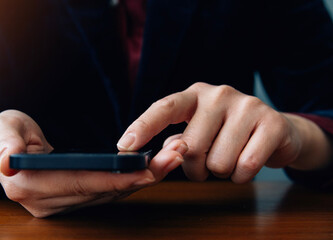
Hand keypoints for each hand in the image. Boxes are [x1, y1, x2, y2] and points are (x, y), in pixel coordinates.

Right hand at [0, 110, 182, 216]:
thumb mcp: (2, 130)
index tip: (146, 169)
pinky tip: (154, 167)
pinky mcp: (68, 204)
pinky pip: (104, 193)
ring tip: (172, 158)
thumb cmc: (2, 135)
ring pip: (107, 195)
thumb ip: (5, 143)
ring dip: (142, 179)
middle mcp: (43, 203)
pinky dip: (130, 180)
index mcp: (26, 185)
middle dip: (140, 176)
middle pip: (100, 192)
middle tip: (174, 156)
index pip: (78, 183)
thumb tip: (8, 162)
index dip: (114, 177)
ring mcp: (56, 208)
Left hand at [118, 82, 330, 182]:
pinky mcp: (272, 123)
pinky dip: (242, 176)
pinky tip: (247, 165)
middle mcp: (219, 94)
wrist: (277, 132)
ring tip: (230, 159)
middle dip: (194, 168)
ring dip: (220, 173)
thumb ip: (175, 143)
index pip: (164, 108)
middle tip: (206, 164)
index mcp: (194, 95)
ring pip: (217, 162)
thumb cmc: (225, 135)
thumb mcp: (197, 133)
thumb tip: (160, 154)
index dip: (143, 127)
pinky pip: (245, 167)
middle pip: (190, 148)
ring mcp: (248, 105)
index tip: (125, 146)